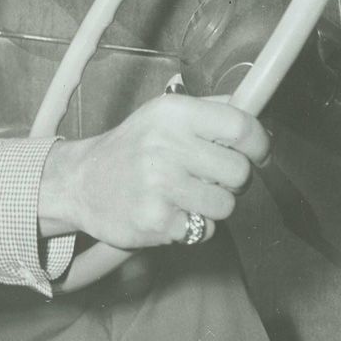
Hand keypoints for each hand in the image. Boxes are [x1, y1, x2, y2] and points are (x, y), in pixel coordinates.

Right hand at [38, 94, 269, 248]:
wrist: (80, 182)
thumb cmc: (131, 148)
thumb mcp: (163, 115)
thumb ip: (209, 110)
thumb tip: (257, 112)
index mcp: (172, 113)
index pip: (240, 126)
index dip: (260, 143)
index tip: (259, 153)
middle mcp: (166, 145)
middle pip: (239, 171)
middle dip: (233, 180)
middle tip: (211, 177)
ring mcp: (160, 185)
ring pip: (226, 205)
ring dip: (214, 205)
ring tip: (187, 195)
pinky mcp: (157, 221)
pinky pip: (205, 230)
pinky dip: (194, 226)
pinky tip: (171, 212)